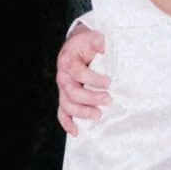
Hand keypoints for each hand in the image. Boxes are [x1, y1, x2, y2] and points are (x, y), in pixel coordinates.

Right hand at [56, 17, 109, 133]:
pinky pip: (62, 112)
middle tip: (108, 99)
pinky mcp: (65, 96)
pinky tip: (76, 131)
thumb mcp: (94, 38)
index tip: (108, 82)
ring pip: (66, 104)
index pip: (78, 72)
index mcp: (68, 60)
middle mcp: (63, 76)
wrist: (77, 45)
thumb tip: (107, 45)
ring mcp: (63, 88)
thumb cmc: (87, 43)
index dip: (93, 79)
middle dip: (90, 98)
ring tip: (98, 115)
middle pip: (72, 92)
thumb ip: (100, 41)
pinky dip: (67, 123)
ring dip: (82, 112)